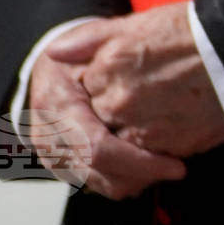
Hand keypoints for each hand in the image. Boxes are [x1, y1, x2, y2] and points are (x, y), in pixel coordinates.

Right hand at [26, 7, 223, 198]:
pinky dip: (121, 181)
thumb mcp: (84, 40)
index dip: (138, 161)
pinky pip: (94, 184)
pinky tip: (144, 168)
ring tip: (164, 167)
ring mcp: (51, 156)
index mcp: (54, 106)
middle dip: (140, 176)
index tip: (175, 164)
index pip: (97, 148)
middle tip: (176, 169)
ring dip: (133, 182)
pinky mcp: (59, 166)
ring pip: (97, 185)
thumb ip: (86, 40)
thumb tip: (60, 48)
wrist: (47, 74)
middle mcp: (48, 138)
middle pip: (99, 173)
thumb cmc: (74, 57)